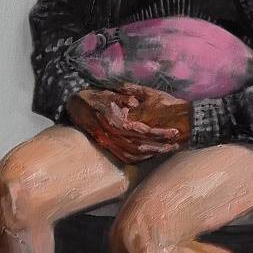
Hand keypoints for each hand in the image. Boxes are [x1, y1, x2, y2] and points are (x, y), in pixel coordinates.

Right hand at [66, 86, 182, 162]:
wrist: (76, 106)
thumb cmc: (97, 97)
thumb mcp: (110, 93)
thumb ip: (124, 96)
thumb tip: (135, 101)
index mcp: (114, 121)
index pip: (142, 131)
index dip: (159, 133)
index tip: (174, 132)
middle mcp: (111, 136)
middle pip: (140, 147)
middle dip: (160, 147)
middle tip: (175, 144)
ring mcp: (107, 144)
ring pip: (133, 156)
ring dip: (151, 155)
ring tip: (166, 150)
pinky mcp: (106, 147)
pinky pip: (124, 158)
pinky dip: (138, 159)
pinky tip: (150, 155)